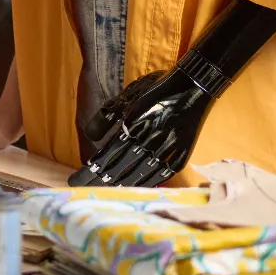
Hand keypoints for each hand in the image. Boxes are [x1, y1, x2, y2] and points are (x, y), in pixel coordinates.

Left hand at [70, 67, 212, 187]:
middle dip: (106, 178)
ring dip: (127, 181)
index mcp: (133, 124)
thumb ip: (107, 117)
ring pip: (145, 169)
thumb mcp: (127, 97)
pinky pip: (169, 169)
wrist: (192, 85)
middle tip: (91, 188)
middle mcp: (149, 137)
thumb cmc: (156, 89)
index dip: (96, 166)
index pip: (110, 152)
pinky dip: (155, 178)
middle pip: (124, 164)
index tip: (83, 176)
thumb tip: (90, 137)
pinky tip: (144, 184)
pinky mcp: (185, 149)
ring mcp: (168, 145)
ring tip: (113, 189)